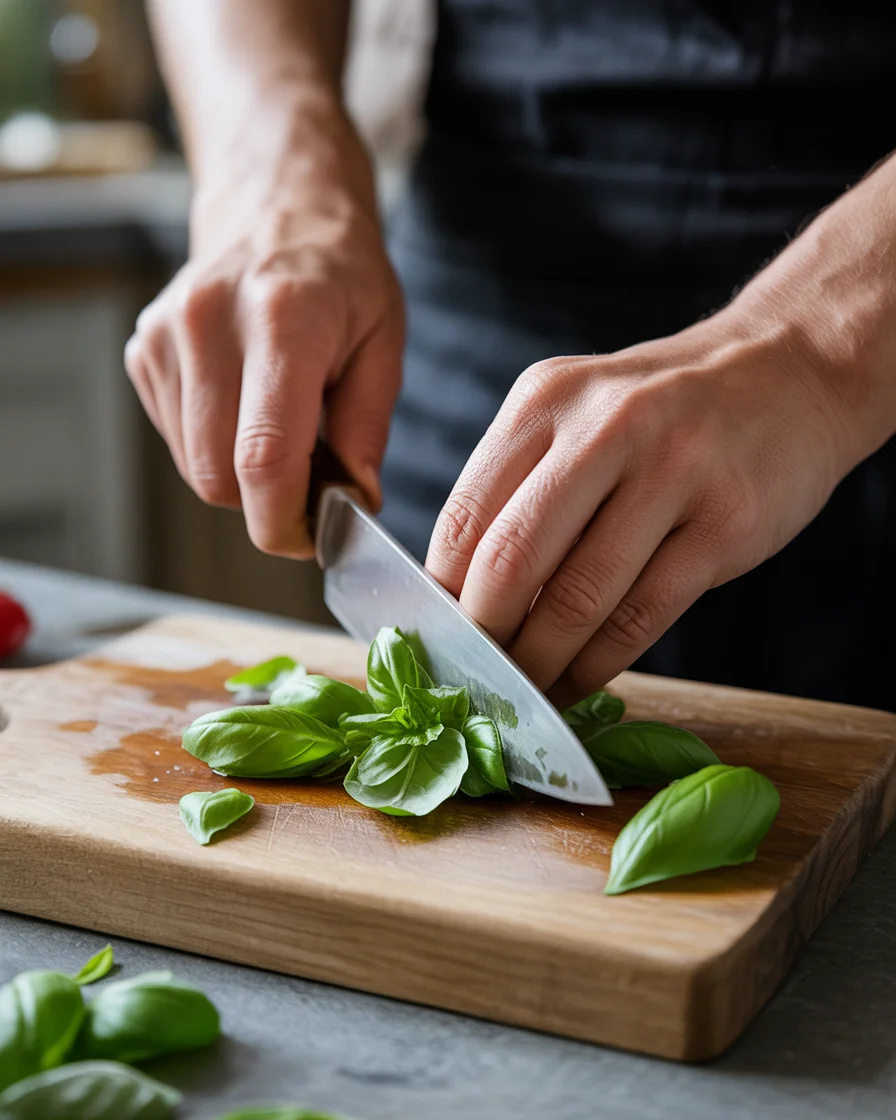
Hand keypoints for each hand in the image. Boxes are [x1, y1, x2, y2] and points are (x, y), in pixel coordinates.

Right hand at [125, 119, 402, 558]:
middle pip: (218, 476)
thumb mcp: (384, 343)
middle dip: (266, 504)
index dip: (284, 520)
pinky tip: (247, 407)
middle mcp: (210, 323)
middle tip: (311, 484)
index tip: (311, 537)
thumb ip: (369, 430)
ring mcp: (166, 335)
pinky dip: (215, 447)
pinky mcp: (144, 348)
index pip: (264, 457)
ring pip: (194, 468)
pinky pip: (178, 440)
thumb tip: (353, 504)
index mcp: (283, 320)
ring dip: (241, 476)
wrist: (277, 206)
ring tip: (284, 432)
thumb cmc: (342, 276)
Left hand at [426, 309, 858, 694]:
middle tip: (474, 679)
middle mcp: (604, 427)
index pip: (463, 517)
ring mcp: (672, 471)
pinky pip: (643, 614)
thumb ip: (520, 489)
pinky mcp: (726, 522)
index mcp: (545, 400)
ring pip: (578, 597)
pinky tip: (580, 681)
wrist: (788, 372)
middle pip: (511, 560)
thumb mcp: (578, 416)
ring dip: (540, 663)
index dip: (440, 596)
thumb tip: (461, 597)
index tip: (435, 641)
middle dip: (484, 637)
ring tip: (524, 693)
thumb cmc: (662, 413)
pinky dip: (600, 663)